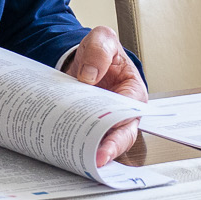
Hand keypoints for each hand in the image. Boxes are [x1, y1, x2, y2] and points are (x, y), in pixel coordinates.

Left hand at [66, 26, 147, 166]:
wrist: (82, 58)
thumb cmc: (99, 51)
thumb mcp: (102, 39)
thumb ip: (99, 51)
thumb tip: (90, 76)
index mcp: (132, 90)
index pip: (130, 112)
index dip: (120, 126)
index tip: (108, 135)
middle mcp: (123, 110)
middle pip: (122, 135)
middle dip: (111, 149)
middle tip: (95, 159)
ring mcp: (107, 121)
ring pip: (106, 142)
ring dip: (94, 152)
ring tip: (80, 159)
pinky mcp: (91, 126)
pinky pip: (88, 139)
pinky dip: (80, 147)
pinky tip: (68, 152)